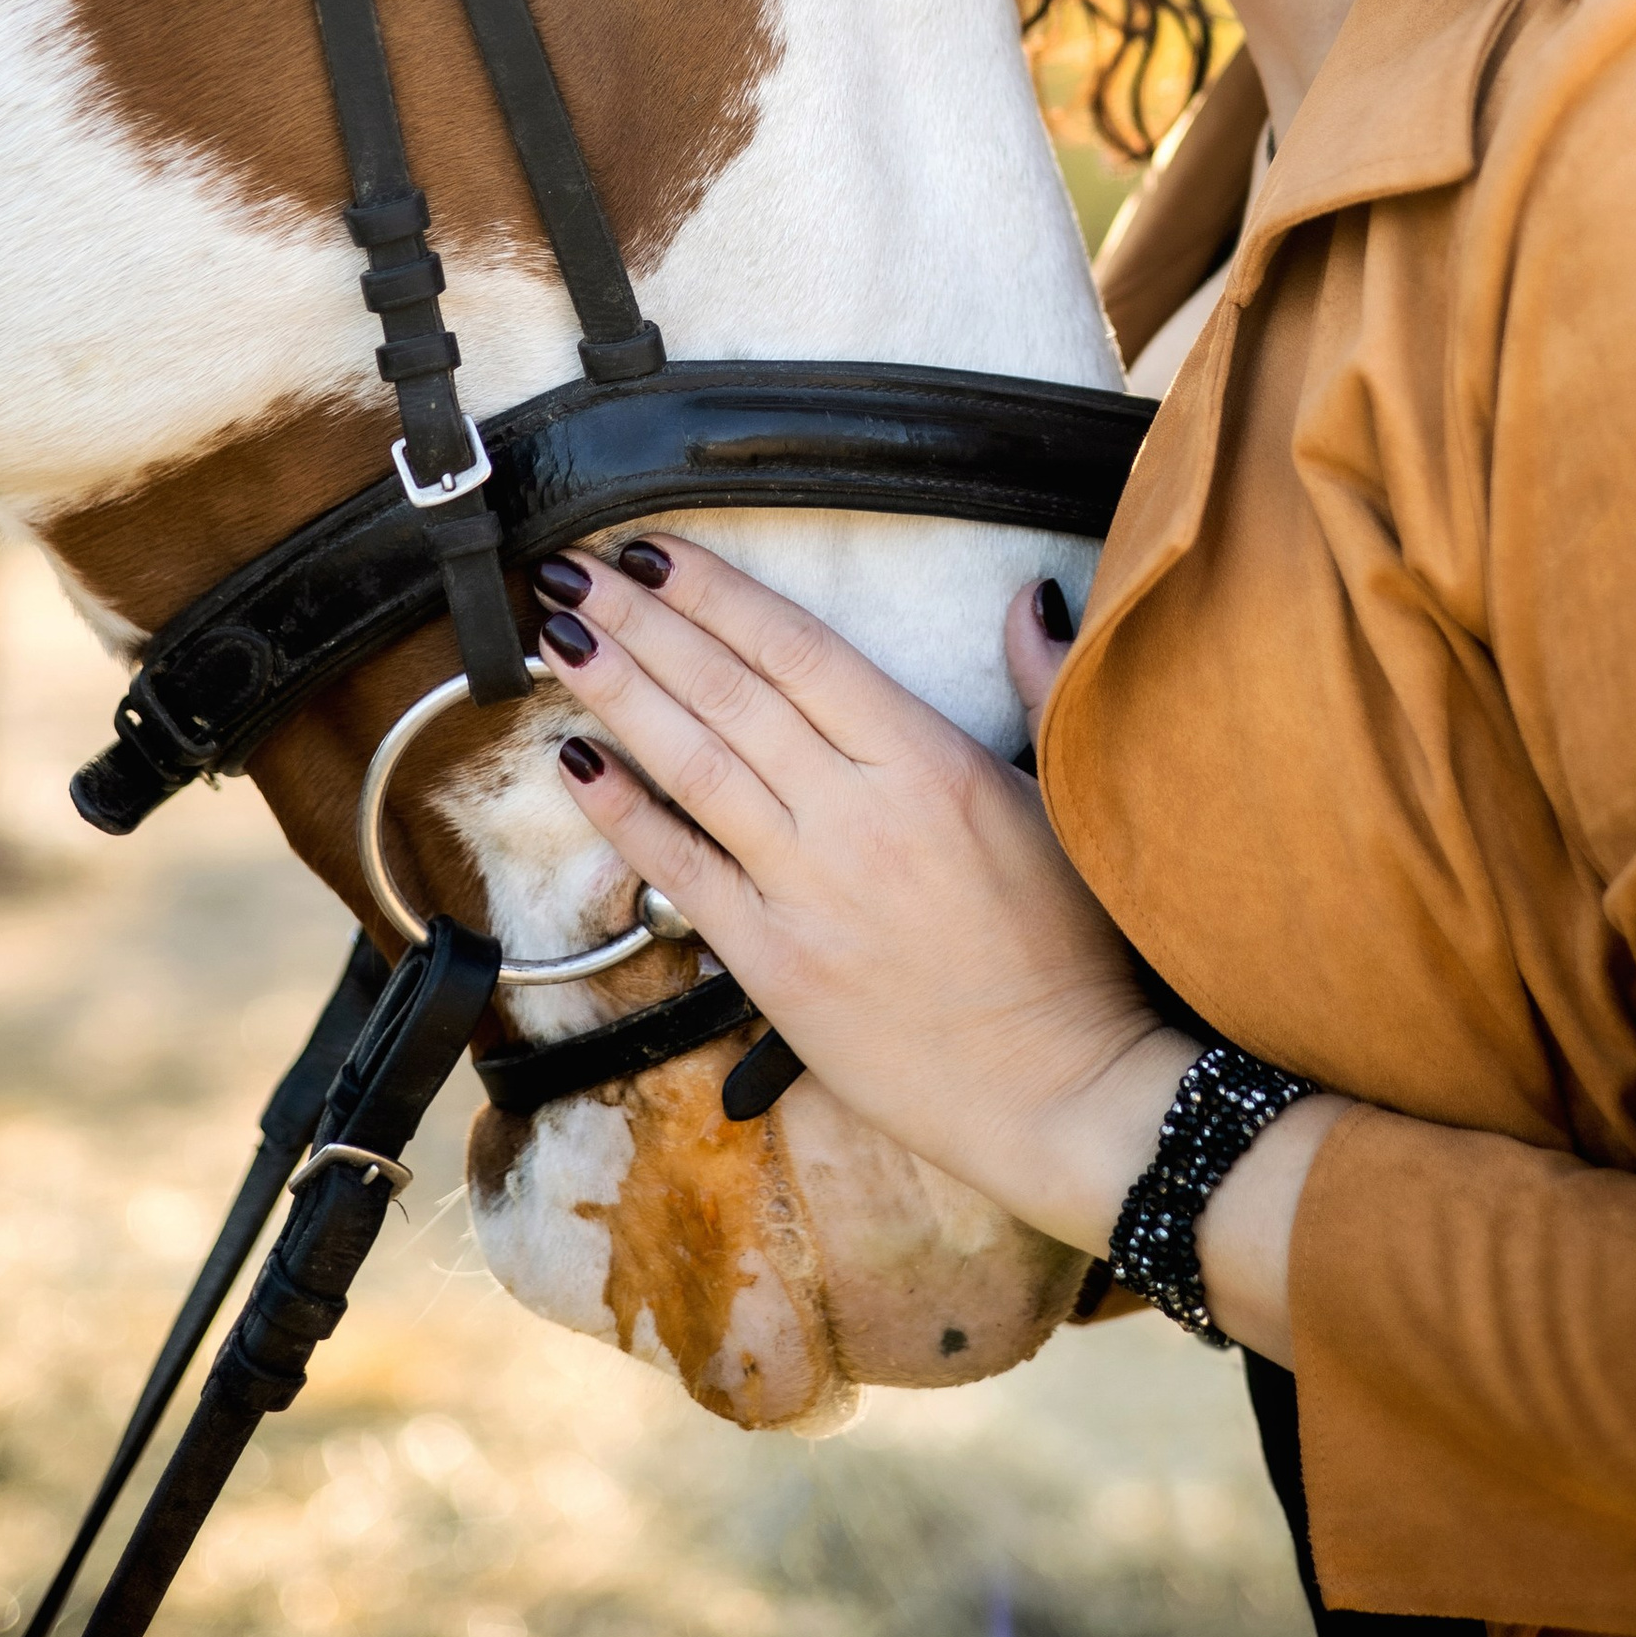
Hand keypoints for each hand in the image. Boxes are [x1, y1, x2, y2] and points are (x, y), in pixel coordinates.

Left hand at [526, 535, 1190, 1252]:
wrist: (1060, 1087)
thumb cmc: (1076, 946)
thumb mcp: (1067, 797)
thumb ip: (1044, 684)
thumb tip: (1031, 597)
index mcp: (928, 760)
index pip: (798, 650)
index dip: (718, 593)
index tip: (655, 549)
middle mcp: (856, 812)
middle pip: (729, 692)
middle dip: (643, 621)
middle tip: (573, 568)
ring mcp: (807, 888)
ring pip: (694, 766)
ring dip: (618, 694)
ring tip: (559, 637)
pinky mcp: (774, 964)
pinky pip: (682, 872)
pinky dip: (624, 815)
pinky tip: (577, 762)